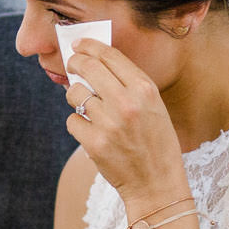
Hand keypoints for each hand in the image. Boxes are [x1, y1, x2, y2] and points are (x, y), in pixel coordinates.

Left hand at [62, 41, 186, 212]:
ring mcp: (109, 124)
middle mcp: (127, 103)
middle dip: (75, 62)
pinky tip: (91, 131)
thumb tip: (93, 63)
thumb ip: (129, 84)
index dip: (89, 46)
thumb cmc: (156, 142)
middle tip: (72, 65)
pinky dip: (78, 124)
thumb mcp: (153, 107)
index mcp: (145, 90)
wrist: (157, 184)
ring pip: (75, 94)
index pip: (110, 56)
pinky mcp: (94, 143)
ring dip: (76, 97)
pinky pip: (72, 120)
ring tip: (88, 107)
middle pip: (88, 68)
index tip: (78, 44)